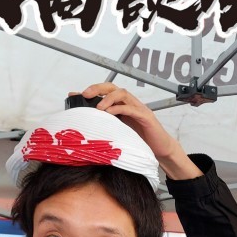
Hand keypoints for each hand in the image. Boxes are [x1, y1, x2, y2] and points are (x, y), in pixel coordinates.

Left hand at [79, 83, 198, 178]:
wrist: (160, 149)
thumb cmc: (140, 141)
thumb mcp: (119, 131)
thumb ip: (107, 124)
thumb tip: (87, 124)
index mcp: (123, 105)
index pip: (106, 91)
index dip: (91, 91)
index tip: (75, 95)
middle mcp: (131, 103)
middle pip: (113, 87)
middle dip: (98, 88)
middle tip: (85, 94)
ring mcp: (139, 108)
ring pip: (122, 94)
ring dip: (108, 98)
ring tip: (98, 107)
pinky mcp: (146, 117)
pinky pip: (131, 108)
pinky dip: (119, 109)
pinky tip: (110, 113)